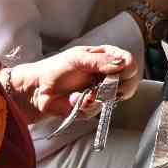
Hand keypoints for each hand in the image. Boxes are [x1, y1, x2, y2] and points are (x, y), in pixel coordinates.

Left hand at [4, 44, 135, 125]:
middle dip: (116, 88)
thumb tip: (123, 63)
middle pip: (129, 82)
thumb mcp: (77, 59)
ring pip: (114, 99)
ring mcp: (100, 91)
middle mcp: (107, 74)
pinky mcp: (91, 106)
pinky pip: (97, 110)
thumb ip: (100, 61)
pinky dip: (84, 107)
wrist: (37, 90)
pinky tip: (73, 101)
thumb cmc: (55, 69)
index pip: (128, 61)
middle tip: (104, 89)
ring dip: (95, 99)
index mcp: (105, 57)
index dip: (127, 70)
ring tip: (81, 95)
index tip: (118, 74)